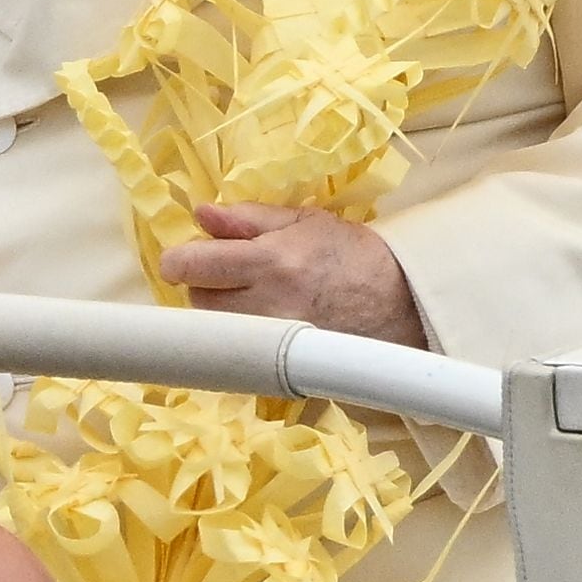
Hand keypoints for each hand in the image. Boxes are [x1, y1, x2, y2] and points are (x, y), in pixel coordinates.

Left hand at [154, 204, 426, 343]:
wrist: (402, 307)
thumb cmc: (353, 255)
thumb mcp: (304, 221)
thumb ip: (247, 218)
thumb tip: (199, 214)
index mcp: (270, 260)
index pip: (191, 266)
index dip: (179, 260)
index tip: (184, 258)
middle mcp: (266, 305)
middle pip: (196, 299)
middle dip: (204, 283)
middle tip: (232, 273)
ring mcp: (273, 342)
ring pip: (215, 328)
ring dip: (220, 311)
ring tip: (252, 297)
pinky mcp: (280, 368)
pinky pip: (237, 353)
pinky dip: (240, 338)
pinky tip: (263, 324)